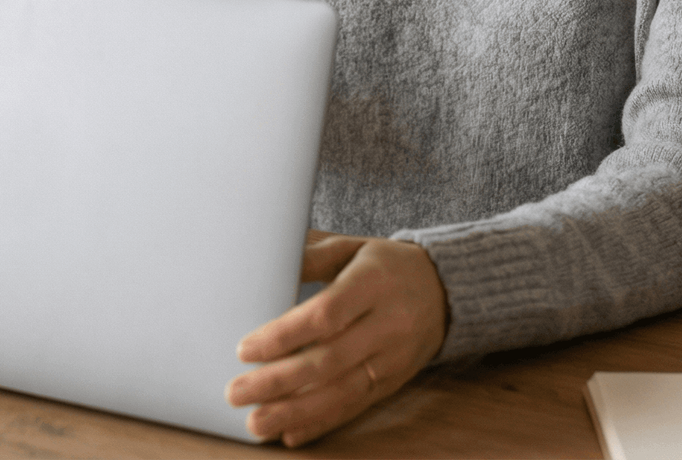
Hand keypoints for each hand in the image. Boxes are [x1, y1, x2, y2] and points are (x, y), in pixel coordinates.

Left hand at [226, 231, 447, 446]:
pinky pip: (356, 407)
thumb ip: (312, 255)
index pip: (326, 315)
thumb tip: (265, 263)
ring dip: (295, 412)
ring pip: (341, 392)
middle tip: (236, 393)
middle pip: (328, 360)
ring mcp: (393, 358)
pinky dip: (322, 423)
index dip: (284, 336)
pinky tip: (291, 433)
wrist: (445, 289)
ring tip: (257, 424)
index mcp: (372, 284)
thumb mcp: (352, 247)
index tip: (245, 349)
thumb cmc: (385, 266)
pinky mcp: (394, 382)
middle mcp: (387, 325)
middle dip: (278, 382)